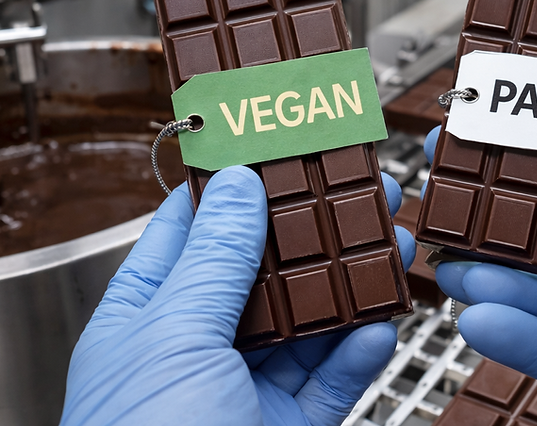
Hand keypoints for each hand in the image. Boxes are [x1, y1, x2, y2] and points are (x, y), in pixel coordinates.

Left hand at [60, 166, 415, 425]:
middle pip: (264, 270)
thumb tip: (240, 185)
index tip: (278, 142)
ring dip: (349, 282)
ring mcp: (244, 393)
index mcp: (147, 316)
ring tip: (388, 239)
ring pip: (308, 323)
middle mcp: (197, 349)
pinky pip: (332, 383)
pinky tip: (378, 323)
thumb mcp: (174, 336)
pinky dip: (358, 353)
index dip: (234, 183)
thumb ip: (216, 259)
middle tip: (358, 185)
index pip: (192, 228)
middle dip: (312, 229)